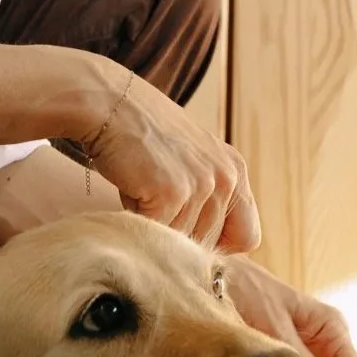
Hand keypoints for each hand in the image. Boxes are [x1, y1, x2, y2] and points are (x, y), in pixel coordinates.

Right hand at [89, 69, 260, 253]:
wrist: (109, 105)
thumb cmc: (141, 136)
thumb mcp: (191, 160)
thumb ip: (207, 196)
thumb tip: (204, 252)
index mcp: (236, 170)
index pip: (247, 237)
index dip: (217, 244)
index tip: (189, 232)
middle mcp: (226, 177)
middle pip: (209, 244)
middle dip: (178, 233)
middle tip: (154, 200)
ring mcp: (202, 185)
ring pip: (181, 242)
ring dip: (156, 226)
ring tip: (142, 189)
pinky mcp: (173, 192)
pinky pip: (157, 233)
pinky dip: (138, 221)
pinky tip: (131, 189)